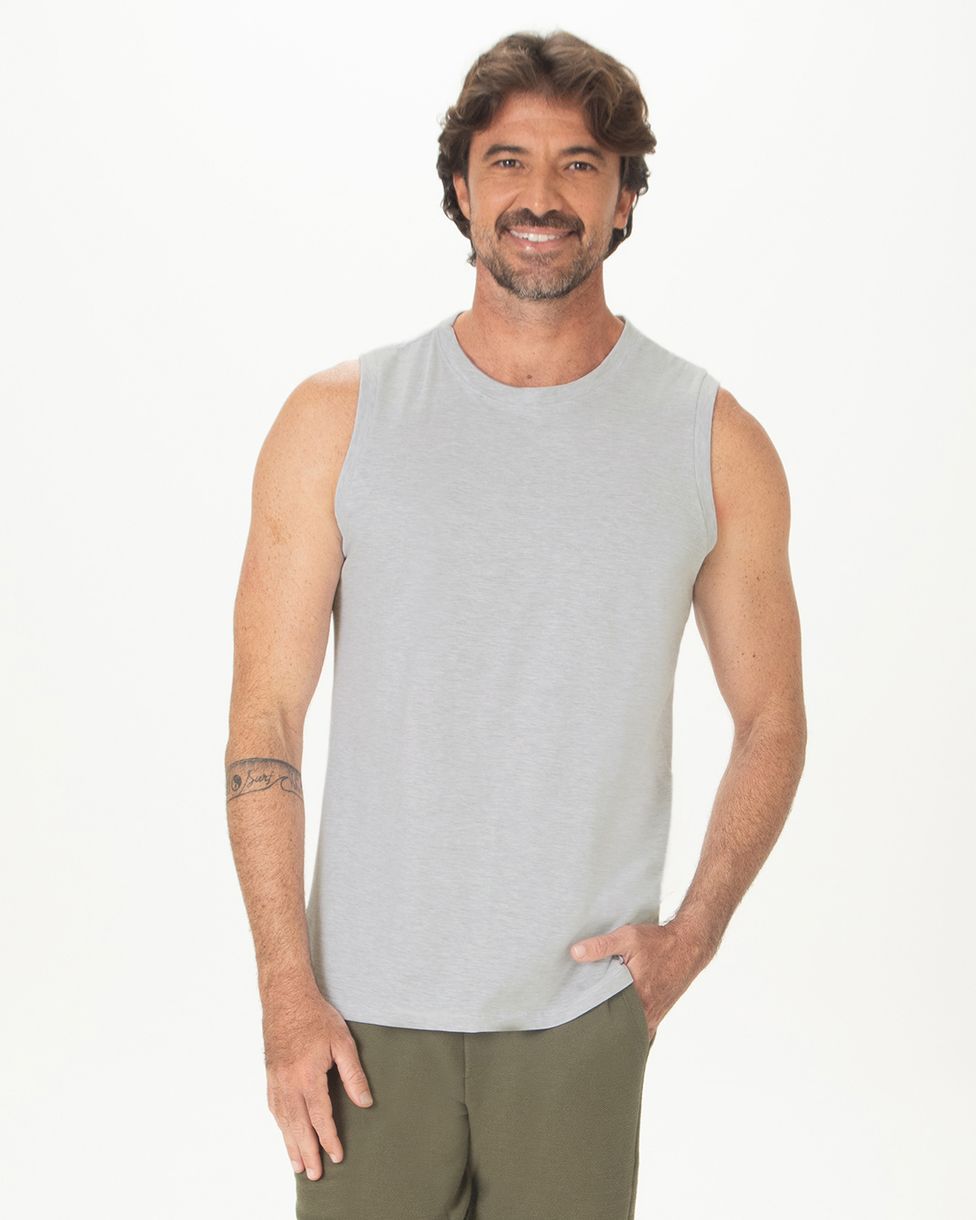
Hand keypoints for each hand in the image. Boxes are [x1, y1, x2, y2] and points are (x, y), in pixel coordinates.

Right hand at [262, 983, 373, 1179]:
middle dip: (308, 1152)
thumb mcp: (342, 1041)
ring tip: (298, 1165)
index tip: (337, 1155)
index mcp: (307, 1076)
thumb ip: (353, 1074)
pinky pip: (274, 1108)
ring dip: (291, 1144)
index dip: (329, 1138)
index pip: (320, 1116)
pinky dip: (280, 1126)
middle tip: (314, 1175)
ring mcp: (276, 1080)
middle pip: (298, 1126)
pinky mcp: (270, 1075)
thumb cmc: (316, 1017)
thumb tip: (365, 1101)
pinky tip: (285, 1133)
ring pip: (283, 1120)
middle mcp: (288, 1083)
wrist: (286, 997)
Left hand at [570, 919, 714, 1038]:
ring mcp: (653, 1016)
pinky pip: (640, 1029)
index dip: (589, 1016)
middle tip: (582, 1025)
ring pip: (629, 1030)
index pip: (606, 1016)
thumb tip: (575, 953)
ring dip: (616, 1028)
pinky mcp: (658, 1015)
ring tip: (597, 1026)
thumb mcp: (627, 937)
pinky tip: (617, 1023)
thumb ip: (600, 946)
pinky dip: (629, 1027)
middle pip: (617, 1027)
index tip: (574, 1017)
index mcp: (637, 996)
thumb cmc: (658, 942)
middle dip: (601, 1027)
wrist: (688, 945)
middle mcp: (646, 1012)